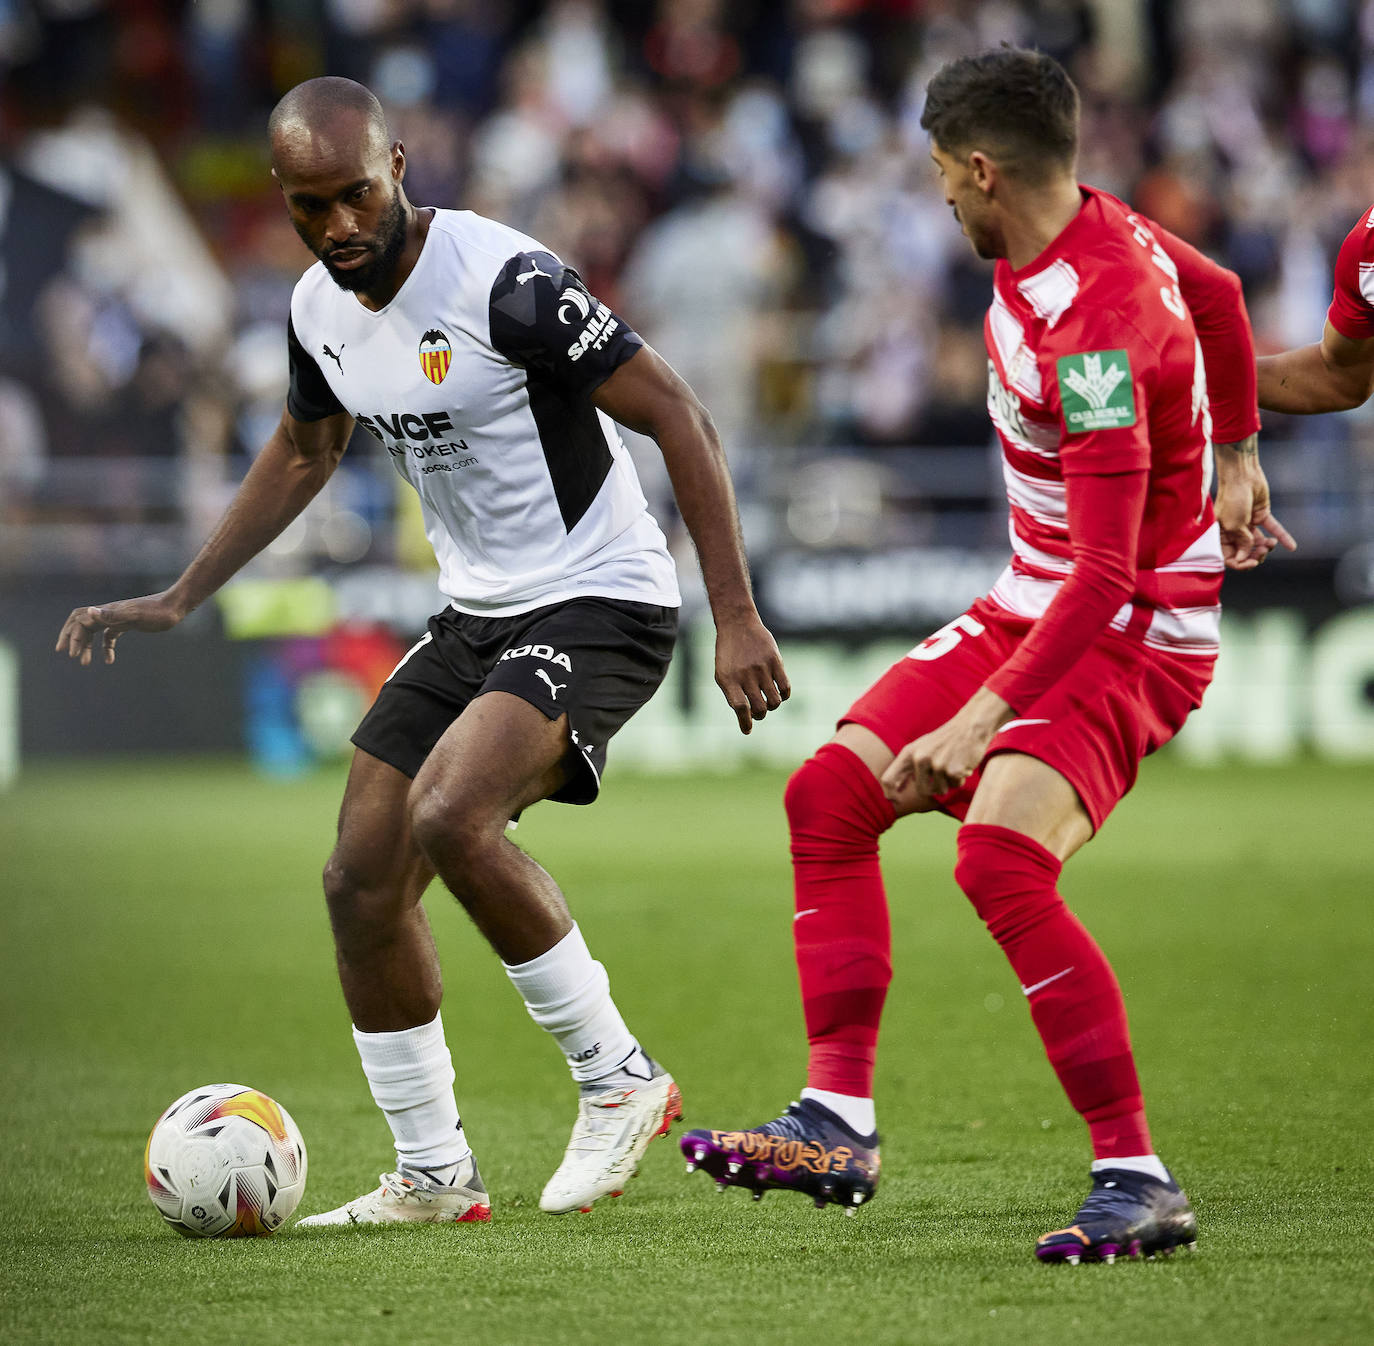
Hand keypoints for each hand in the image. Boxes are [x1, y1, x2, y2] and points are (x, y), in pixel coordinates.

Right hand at [56, 592, 186, 666]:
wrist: (176, 606)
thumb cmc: (158, 612)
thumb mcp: (135, 615)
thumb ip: (112, 615)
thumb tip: (88, 612)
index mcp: (107, 611)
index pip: (80, 622)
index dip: (73, 637)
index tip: (73, 654)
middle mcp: (109, 613)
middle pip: (82, 624)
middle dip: (72, 639)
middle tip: (67, 655)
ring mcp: (118, 618)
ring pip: (95, 631)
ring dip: (87, 646)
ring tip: (85, 663)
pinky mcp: (128, 624)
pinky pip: (110, 635)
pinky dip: (106, 647)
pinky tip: (109, 660)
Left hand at [714, 613, 789, 734]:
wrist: (737, 625)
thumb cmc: (729, 655)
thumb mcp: (723, 674)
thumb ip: (733, 696)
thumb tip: (747, 720)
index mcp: (728, 680)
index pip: (740, 708)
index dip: (745, 722)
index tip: (747, 729)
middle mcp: (745, 675)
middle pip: (759, 708)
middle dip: (759, 715)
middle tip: (758, 711)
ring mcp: (761, 668)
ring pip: (774, 702)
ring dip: (772, 707)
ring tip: (767, 702)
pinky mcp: (775, 661)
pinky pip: (786, 688)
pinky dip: (784, 696)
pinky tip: (779, 693)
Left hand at [880, 688, 1010, 808]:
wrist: (970, 726)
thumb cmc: (945, 739)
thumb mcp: (921, 748)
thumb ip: (908, 766)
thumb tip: (891, 793)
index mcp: (909, 753)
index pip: (888, 779)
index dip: (890, 793)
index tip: (895, 800)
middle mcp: (920, 759)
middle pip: (922, 791)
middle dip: (934, 788)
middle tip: (943, 774)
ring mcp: (937, 764)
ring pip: (940, 790)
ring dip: (949, 782)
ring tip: (953, 764)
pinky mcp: (952, 770)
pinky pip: (956, 785)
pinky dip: (960, 778)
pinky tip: (963, 763)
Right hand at [1214, 436, 1296, 569]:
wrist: (1242, 476)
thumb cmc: (1232, 500)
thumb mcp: (1234, 525)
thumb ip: (1241, 542)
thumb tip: (1244, 558)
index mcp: (1221, 536)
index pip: (1229, 557)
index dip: (1240, 563)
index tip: (1250, 563)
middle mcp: (1233, 532)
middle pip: (1245, 552)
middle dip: (1254, 555)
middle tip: (1262, 551)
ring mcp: (1248, 524)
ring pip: (1259, 543)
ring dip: (1266, 547)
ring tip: (1270, 545)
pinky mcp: (1261, 516)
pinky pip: (1272, 529)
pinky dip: (1283, 537)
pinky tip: (1292, 547)